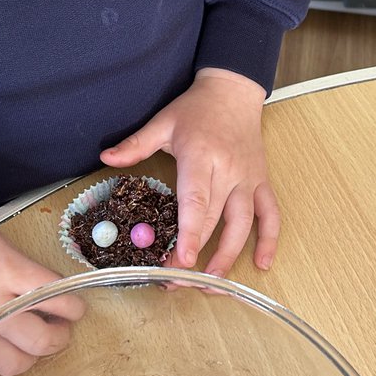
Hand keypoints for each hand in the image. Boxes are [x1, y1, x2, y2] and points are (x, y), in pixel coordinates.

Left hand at [100, 67, 279, 276]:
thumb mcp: (162, 122)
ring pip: (244, 223)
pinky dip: (269, 239)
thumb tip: (104, 157)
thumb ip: (135, 144)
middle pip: (215, 219)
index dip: (191, 233)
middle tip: (178, 282)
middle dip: (198, 254)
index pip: (196, 201)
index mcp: (201, 156)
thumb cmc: (195, 109)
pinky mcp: (261, 182)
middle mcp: (229, 170)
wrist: (233, 91)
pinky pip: (271, 214)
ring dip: (230, 255)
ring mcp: (248, 178)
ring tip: (214, 283)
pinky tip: (261, 263)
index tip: (182, 261)